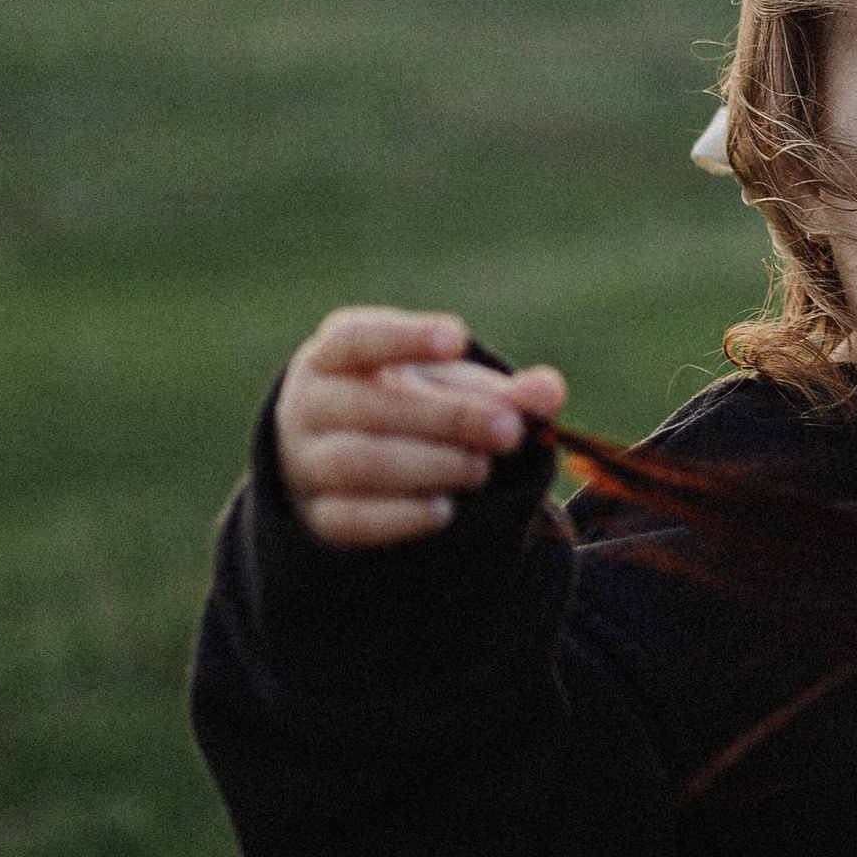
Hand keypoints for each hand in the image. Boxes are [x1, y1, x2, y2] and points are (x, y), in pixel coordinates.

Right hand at [274, 307, 567, 547]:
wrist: (349, 465)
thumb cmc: (411, 408)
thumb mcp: (453, 390)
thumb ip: (504, 392)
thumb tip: (550, 391)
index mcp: (336, 354)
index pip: (358, 338)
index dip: (404, 339)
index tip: (456, 337)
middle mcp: (310, 402)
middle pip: (369, 406)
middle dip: (447, 418)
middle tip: (507, 430)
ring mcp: (306, 460)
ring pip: (357, 462)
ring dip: (427, 465)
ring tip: (480, 468)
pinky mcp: (315, 515)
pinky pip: (348, 519)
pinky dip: (397, 516)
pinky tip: (444, 510)